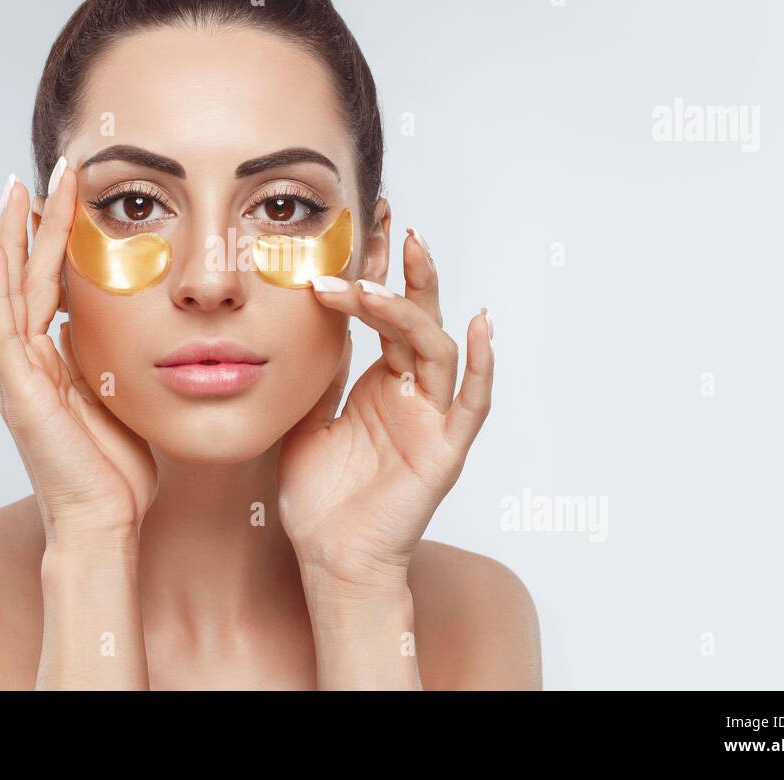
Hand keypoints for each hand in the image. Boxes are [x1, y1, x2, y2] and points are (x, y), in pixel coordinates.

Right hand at [0, 162, 156, 544]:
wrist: (106, 521)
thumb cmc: (119, 468)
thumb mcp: (125, 393)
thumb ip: (118, 356)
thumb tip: (138, 319)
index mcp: (51, 359)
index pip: (53, 282)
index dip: (62, 236)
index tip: (76, 191)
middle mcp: (27, 359)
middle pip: (27, 274)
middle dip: (38, 220)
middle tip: (54, 170)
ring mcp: (17, 374)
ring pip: (9, 291)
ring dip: (14, 238)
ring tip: (19, 188)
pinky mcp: (18, 392)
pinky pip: (2, 329)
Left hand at [276, 230, 492, 595]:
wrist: (330, 559)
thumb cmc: (319, 499)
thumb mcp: (305, 419)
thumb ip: (316, 374)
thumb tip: (307, 321)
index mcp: (380, 383)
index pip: (385, 314)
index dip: (381, 270)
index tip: (371, 224)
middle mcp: (411, 393)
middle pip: (416, 318)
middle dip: (406, 270)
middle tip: (391, 225)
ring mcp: (431, 419)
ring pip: (434, 348)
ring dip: (410, 309)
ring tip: (382, 277)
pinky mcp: (444, 451)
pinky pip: (470, 404)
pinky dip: (479, 367)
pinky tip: (478, 327)